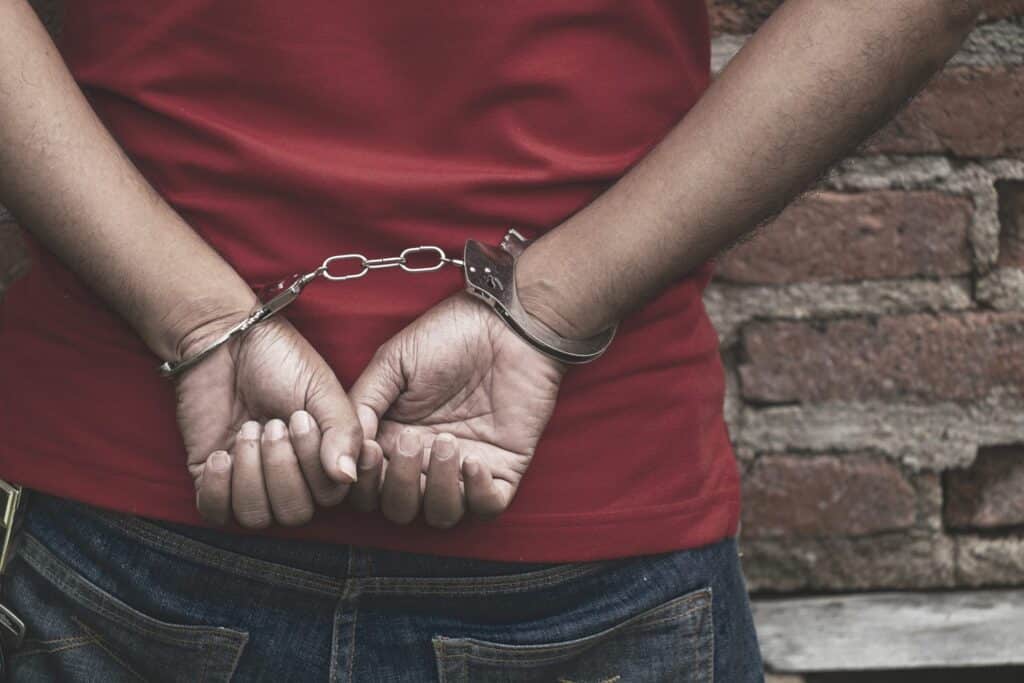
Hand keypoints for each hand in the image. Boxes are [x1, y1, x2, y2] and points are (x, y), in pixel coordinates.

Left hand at [175, 316, 363, 526]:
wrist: (226, 340)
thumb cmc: (280, 361)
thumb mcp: (323, 392)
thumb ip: (343, 432)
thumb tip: (348, 478)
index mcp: (323, 461)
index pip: (331, 496)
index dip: (318, 467)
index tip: (304, 420)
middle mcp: (289, 478)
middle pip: (295, 513)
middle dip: (283, 467)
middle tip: (274, 423)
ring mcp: (249, 481)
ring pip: (256, 516)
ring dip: (252, 474)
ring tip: (248, 430)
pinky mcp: (210, 479)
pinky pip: (216, 513)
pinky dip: (219, 488)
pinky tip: (222, 453)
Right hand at [349, 293, 565, 527]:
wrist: (506, 324)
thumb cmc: (448, 335)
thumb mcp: (393, 362)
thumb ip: (363, 404)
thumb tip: (343, 451)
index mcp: (390, 438)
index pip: (365, 485)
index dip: (362, 479)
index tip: (368, 448)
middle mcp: (423, 461)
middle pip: (398, 508)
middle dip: (398, 484)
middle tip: (410, 442)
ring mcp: (462, 468)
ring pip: (440, 514)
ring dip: (437, 488)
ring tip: (446, 443)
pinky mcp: (503, 469)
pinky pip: (487, 507)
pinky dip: (476, 494)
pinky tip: (473, 460)